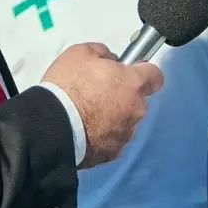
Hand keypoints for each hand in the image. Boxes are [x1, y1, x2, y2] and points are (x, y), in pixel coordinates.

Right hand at [41, 42, 163, 168]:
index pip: (156, 76)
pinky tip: (84, 131)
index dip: (144, 72)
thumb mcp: (82, 52)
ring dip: (114, 117)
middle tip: (97, 92)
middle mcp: (136, 110)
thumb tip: (112, 61)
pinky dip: (103, 136)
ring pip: (125, 121)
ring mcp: (125, 135)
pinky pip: (112, 140)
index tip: (129, 72)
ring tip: (88, 115)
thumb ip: (104, 53)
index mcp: (133, 84)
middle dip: (122, 95)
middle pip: (137, 100)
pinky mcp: (112, 154)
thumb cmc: (68, 84)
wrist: (51, 125)